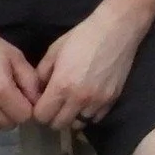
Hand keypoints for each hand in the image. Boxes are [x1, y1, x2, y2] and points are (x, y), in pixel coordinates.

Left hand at [31, 4, 147, 131]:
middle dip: (52, 117)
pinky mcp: (112, 100)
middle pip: (58, 124)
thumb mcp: (54, 51)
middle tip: (54, 105)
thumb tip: (37, 92)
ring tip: (71, 104)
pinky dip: (88, 114)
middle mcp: (79, 98)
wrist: (117, 30)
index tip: (40, 103)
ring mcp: (98, 101)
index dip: (38, 111)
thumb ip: (42, 75)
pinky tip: (87, 101)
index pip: (42, 116)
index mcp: (62, 85)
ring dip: (71, 117)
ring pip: (77, 124)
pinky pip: (95, 119)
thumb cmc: (82, 36)